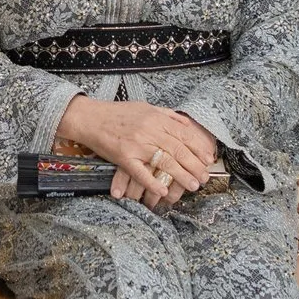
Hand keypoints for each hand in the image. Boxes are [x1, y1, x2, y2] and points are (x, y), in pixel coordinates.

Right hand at [57, 97, 218, 210]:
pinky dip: (153, 183)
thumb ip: (167, 115)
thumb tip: (187, 123)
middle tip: (204, 177)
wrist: (90, 117)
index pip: (184, 134)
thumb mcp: (145, 107)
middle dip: (195, 165)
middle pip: (178, 150)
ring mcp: (136, 144)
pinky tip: (164, 192)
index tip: (208, 158)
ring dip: (181, 176)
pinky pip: (141, 172)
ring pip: (165, 162)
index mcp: (156, 117)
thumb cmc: (117, 113)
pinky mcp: (123, 157)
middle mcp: (149, 130)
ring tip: (192, 186)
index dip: (198, 148)